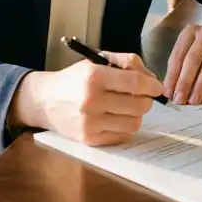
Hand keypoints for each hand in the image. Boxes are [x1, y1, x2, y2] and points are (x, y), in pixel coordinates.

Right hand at [9, 53, 162, 145]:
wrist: (44, 101)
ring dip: (135, 114)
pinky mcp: (90, 140)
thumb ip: (126, 63)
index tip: (157, 87)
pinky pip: (122, 136)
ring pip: (134, 123)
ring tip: (124, 107)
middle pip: (139, 105)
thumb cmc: (74, 79)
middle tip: (139, 96)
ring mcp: (91, 123)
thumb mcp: (96, 61)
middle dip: (145, 100)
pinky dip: (123, 127)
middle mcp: (92, 101)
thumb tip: (152, 79)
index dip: (152, 86)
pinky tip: (114, 118)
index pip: (135, 83)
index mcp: (94, 76)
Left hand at [163, 26, 201, 105]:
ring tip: (193, 101)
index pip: (178, 54)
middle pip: (193, 58)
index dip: (172, 75)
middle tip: (179, 99)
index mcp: (190, 31)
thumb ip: (181, 70)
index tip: (168, 93)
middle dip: (185, 81)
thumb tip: (169, 91)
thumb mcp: (193, 57)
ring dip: (200, 84)